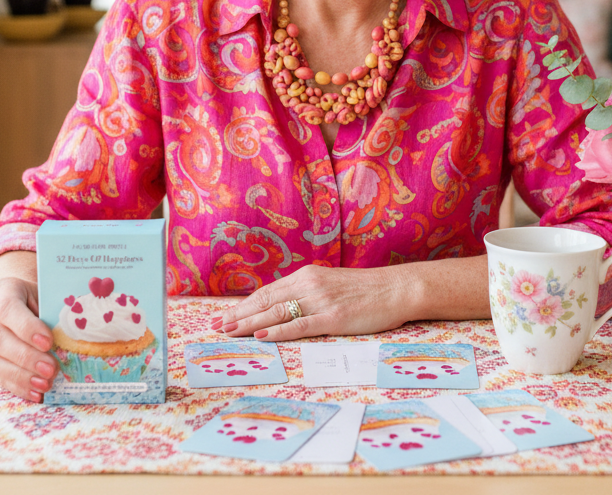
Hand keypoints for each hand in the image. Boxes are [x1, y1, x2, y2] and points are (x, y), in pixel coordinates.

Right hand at [0, 267, 56, 402]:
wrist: (20, 299)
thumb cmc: (39, 297)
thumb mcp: (47, 295)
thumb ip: (54, 311)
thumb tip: (76, 335)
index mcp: (3, 291)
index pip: (8, 309)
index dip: (27, 328)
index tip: (48, 342)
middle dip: (26, 357)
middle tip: (51, 369)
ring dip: (21, 376)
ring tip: (45, 384)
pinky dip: (17, 387)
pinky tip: (36, 394)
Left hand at [210, 264, 415, 341]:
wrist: (396, 288)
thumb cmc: (364, 290)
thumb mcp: (330, 285)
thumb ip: (306, 293)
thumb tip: (281, 308)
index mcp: (306, 276)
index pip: (266, 293)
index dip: (242, 305)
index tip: (223, 316)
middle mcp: (309, 285)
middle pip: (265, 302)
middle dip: (238, 315)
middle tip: (215, 327)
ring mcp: (321, 301)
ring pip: (277, 313)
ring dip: (250, 324)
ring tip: (229, 332)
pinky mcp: (334, 318)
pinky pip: (300, 325)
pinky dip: (279, 331)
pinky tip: (263, 336)